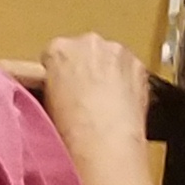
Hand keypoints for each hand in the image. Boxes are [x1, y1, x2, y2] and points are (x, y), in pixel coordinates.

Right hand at [35, 32, 154, 160]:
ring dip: (107, 74)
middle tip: (84, 97)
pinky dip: (128, 82)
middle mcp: (88, 43)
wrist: (104, 142)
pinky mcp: (138, 64)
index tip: (63, 86)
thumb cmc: (72, 128)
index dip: (59, 73)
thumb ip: (51, 86)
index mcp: (59, 49)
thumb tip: (58, 89)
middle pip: (85, 50)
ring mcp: (116, 51)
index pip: (55, 53)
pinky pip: (130, 69)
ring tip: (104, 104)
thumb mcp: (46, 103)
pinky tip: (121, 104)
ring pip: (110, 58)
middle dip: (86, 68)